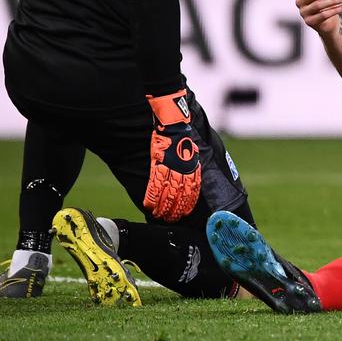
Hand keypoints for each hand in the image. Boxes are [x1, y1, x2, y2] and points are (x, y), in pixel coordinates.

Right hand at [143, 89, 201, 221]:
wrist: (173, 121)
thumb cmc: (181, 134)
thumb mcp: (192, 150)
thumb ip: (191, 163)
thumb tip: (191, 174)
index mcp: (192, 166)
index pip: (192, 190)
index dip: (188, 203)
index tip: (184, 213)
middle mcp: (184, 168)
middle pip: (180, 194)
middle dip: (175, 209)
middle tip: (170, 219)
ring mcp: (171, 166)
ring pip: (168, 192)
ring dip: (163, 207)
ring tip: (159, 216)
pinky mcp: (159, 163)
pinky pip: (155, 184)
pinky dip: (152, 196)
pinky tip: (149, 206)